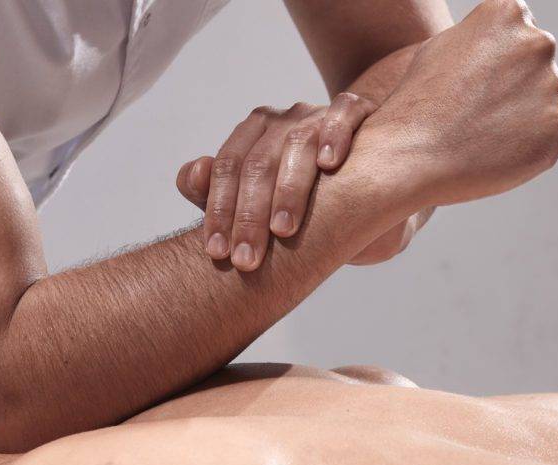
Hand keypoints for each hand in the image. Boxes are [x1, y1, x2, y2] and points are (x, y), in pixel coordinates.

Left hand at [175, 93, 376, 270]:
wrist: (365, 182)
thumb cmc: (302, 199)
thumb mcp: (256, 204)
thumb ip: (215, 193)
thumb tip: (192, 175)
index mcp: (251, 137)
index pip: (227, 169)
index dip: (219, 210)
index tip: (217, 253)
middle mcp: (281, 121)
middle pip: (258, 162)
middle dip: (249, 215)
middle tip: (246, 259)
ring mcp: (317, 114)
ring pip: (297, 142)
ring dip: (288, 189)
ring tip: (283, 230)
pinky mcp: (358, 112)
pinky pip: (344, 112)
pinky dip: (335, 134)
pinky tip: (329, 164)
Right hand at [360, 0, 557, 209]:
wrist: (410, 157)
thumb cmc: (416, 104)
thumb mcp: (440, 47)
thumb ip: (480, 38)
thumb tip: (505, 44)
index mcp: (508, 13)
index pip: (516, 34)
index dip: (492, 64)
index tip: (469, 85)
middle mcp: (538, 42)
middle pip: (534, 68)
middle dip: (512, 90)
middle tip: (472, 116)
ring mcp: (553, 86)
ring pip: (544, 104)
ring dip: (520, 120)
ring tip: (478, 138)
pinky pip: (552, 139)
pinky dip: (529, 148)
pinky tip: (492, 154)